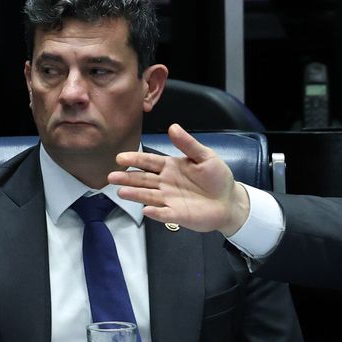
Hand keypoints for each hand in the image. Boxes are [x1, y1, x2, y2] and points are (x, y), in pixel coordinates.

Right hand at [109, 123, 249, 235]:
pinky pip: (164, 213)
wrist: (229, 201)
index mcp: (170, 167)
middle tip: (112, 176)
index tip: (120, 158)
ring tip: (121, 191)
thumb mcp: (206, 156)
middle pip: (143, 179)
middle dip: (127, 177)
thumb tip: (173, 126)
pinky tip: (146, 209)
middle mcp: (165, 183)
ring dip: (135, 194)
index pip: (149, 162)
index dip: (135, 159)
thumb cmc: (217, 177)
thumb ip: (188, 144)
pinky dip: (156, 212)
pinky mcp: (177, 215)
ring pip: (148, 195)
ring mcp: (169, 199)